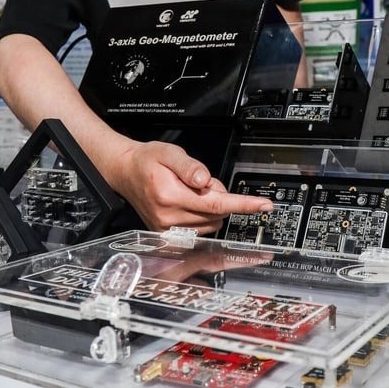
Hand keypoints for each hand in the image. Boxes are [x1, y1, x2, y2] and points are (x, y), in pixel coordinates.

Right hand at [109, 140, 272, 232]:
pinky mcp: (167, 234)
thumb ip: (189, 166)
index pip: (216, 203)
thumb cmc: (147, 161)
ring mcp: (167, 228)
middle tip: (201, 181)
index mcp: (170, 195)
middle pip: (217, 213)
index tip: (264, 205)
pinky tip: (189, 204)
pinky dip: (203, 217)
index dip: (243, 204)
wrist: (125, 172)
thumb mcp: (169, 153)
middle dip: (219, 196)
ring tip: (192, 191)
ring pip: (211, 223)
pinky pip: (200, 231)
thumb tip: (205, 181)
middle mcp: (169, 216)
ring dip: (211, 208)